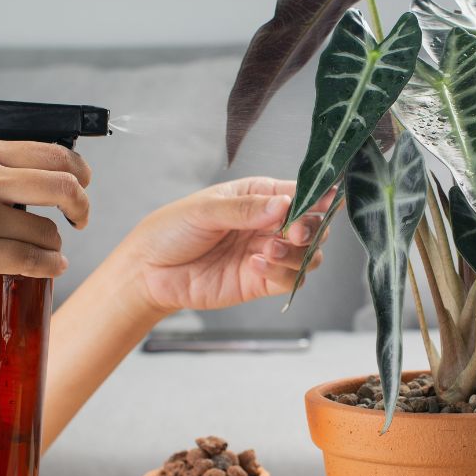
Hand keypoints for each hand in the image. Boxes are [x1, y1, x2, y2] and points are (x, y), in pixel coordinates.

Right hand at [0, 139, 91, 314]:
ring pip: (48, 230)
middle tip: (81, 220)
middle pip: (63, 186)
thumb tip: (54, 174)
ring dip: (54, 245)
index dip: (79, 173)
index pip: (52, 153)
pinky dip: (50, 266)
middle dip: (82, 206)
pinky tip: (51, 268)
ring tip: (43, 252)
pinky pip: (33, 260)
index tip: (83, 187)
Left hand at [128, 177, 334, 313]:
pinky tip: (255, 265)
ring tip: (268, 249)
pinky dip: (281, 273)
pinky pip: (290, 280)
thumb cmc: (170, 230)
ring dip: (297, 253)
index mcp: (259, 196)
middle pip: (313, 225)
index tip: (327, 200)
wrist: (148, 271)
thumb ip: (246, 209)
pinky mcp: (261, 281)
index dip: (318, 197)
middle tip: (294, 231)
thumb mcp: (206, 210)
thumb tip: (284, 204)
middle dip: (311, 228)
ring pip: (309, 255)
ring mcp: (267, 254)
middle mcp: (268, 224)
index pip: (300, 193)